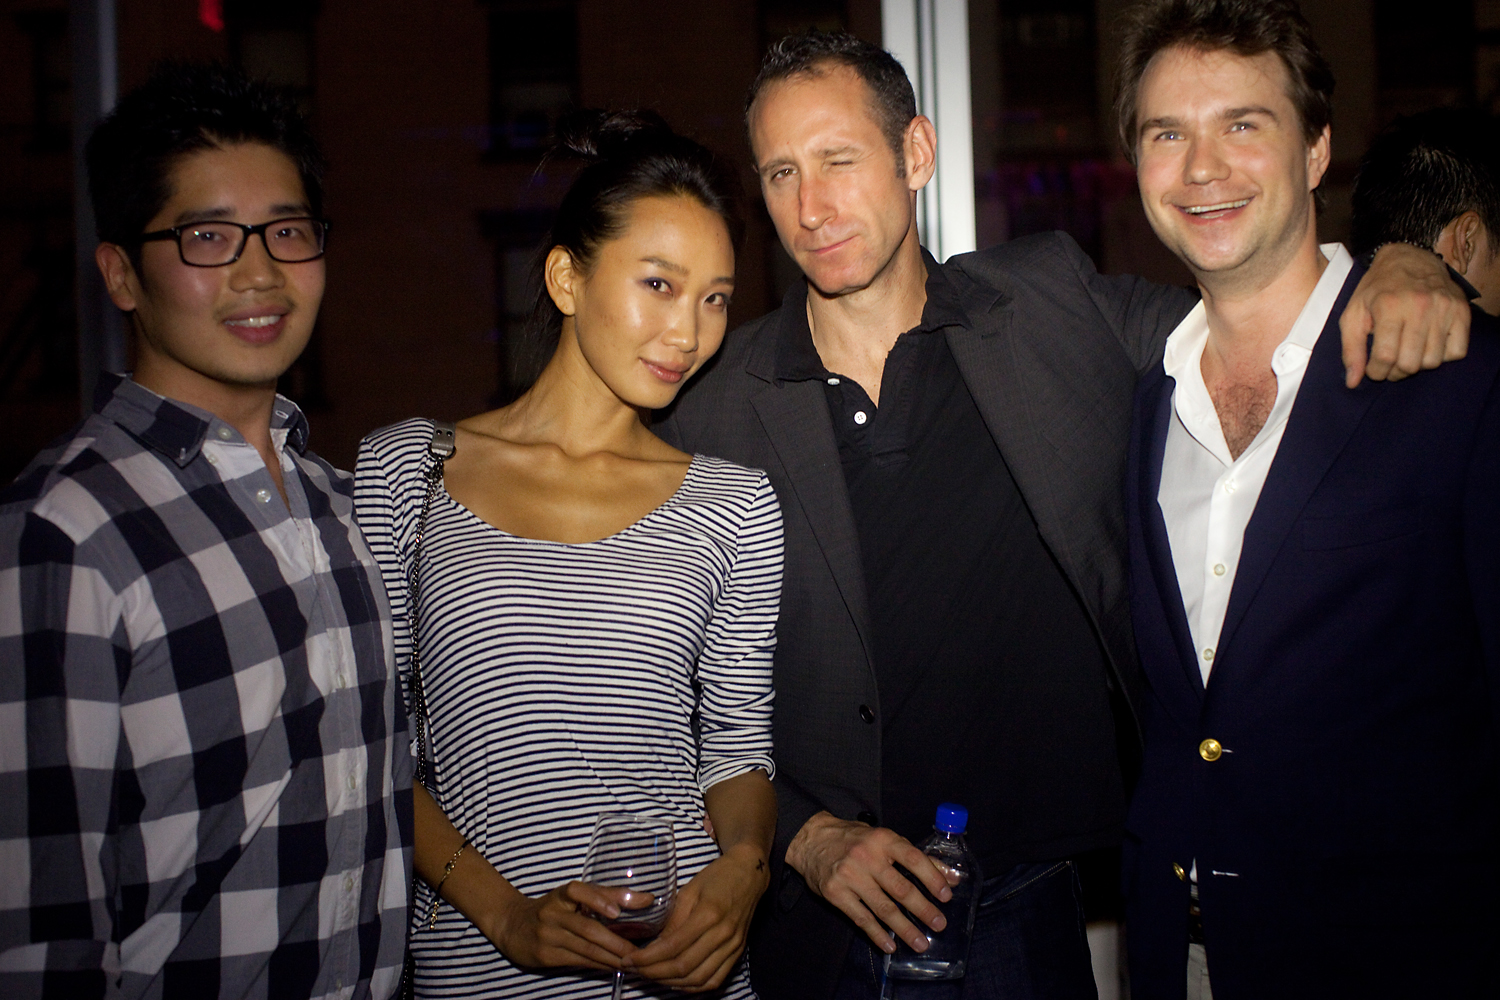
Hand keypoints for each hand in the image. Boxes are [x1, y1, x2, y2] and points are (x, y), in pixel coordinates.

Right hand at [485, 881, 639, 971]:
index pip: (578, 891)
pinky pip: (577, 960)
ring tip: (631, 962)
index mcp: (561, 895)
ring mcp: (547, 935)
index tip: (616, 912)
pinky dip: (598, 964)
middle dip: (615, 941)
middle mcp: (552, 913)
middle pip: (587, 928)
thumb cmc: (554, 908)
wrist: (513, 925)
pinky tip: (613, 966)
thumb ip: (608, 896)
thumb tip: (648, 899)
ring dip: (610, 957)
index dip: (597, 899)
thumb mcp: (574, 897)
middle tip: (638, 951)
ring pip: (584, 948)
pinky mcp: (545, 955)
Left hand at [625, 843, 769, 990]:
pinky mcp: (738, 952)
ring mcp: (733, 946)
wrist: (749, 873)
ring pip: (698, 979)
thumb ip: (673, 920)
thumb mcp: (689, 890)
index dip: (647, 958)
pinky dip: (693, 987)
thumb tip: (653, 946)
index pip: (672, 947)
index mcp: (708, 914)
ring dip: (671, 983)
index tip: (628, 959)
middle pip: (684, 967)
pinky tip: (676, 982)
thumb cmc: (717, 876)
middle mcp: (723, 934)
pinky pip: (714, 980)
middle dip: (654, 973)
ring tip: (651, 976)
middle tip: (634, 970)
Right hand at [784, 811, 954, 953]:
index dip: (932, 878)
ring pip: (883, 908)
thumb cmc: (854, 839)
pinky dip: (877, 934)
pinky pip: (861, 918)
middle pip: (900, 888)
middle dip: (923, 909)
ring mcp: (850, 877)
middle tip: (939, 924)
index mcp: (883, 840)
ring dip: (904, 929)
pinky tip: (890, 946)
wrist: (811, 840)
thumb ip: (917, 858)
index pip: (913, 859)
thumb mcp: (884, 839)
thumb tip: (951, 877)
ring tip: (920, 943)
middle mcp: (866, 857)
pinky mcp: (836, 894)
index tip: (946, 895)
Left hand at [1341, 242, 1470, 387]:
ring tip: (1405, 353)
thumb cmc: (1377, 290)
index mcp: (1390, 306)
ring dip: (1416, 365)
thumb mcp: (1354, 314)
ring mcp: (1444, 308)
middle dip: (1395, 372)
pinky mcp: (1462, 311)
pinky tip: (1426, 345)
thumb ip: (1351, 349)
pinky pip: (1456, 352)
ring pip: (1433, 361)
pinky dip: (1441, 356)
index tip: (1373, 369)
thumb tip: (1352, 382)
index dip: (1376, 371)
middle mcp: (1420, 306)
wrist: (1409, 259)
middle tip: (1389, 364)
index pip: (1385, 357)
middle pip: (1410, 363)